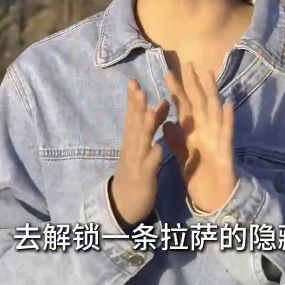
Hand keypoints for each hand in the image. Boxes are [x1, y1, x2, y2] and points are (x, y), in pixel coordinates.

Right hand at [109, 79, 169, 228]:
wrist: (124, 203)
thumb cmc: (136, 170)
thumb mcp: (142, 145)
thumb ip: (152, 125)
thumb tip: (160, 104)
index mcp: (133, 139)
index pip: (133, 115)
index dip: (133, 99)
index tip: (134, 81)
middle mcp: (132, 147)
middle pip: (134, 124)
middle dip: (136, 107)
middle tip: (138, 89)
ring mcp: (137, 162)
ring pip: (141, 142)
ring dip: (145, 127)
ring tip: (150, 112)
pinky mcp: (145, 177)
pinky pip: (151, 165)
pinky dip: (155, 156)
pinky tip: (159, 148)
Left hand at [162, 63, 237, 214]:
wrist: (213, 198)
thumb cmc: (199, 175)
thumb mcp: (183, 156)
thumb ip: (176, 140)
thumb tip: (166, 123)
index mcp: (194, 132)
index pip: (185, 107)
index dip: (177, 91)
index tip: (167, 74)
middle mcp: (207, 130)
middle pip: (200, 103)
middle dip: (194, 84)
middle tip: (187, 64)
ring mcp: (217, 138)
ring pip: (215, 111)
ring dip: (212, 93)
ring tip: (208, 75)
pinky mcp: (225, 150)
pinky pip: (227, 133)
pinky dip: (228, 119)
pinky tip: (229, 104)